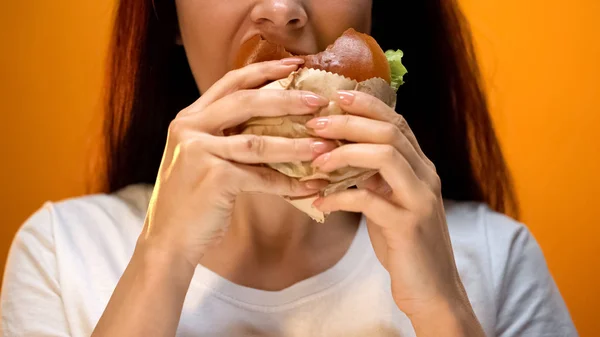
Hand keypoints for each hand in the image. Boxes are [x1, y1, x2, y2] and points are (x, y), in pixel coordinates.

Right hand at [139, 58, 335, 267]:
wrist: (167, 241)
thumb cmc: (192, 200)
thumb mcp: (201, 157)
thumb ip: (225, 135)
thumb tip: (273, 120)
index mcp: (189, 118)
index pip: (231, 82)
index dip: (265, 70)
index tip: (296, 65)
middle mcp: (190, 128)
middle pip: (247, 102)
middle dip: (287, 99)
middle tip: (319, 100)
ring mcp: (199, 151)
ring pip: (258, 141)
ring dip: (296, 145)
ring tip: (326, 146)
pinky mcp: (213, 178)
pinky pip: (261, 177)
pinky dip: (287, 183)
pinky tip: (309, 187)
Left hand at [309, 90, 480, 324]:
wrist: (432, 291)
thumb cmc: (405, 245)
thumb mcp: (389, 203)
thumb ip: (374, 178)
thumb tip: (338, 155)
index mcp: (421, 167)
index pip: (397, 121)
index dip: (367, 105)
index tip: (336, 97)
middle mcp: (426, 176)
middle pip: (389, 130)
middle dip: (348, 122)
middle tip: (315, 123)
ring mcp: (420, 199)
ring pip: (385, 155)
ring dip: (344, 152)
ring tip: (315, 161)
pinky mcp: (408, 225)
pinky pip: (368, 199)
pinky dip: (338, 197)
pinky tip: (318, 203)